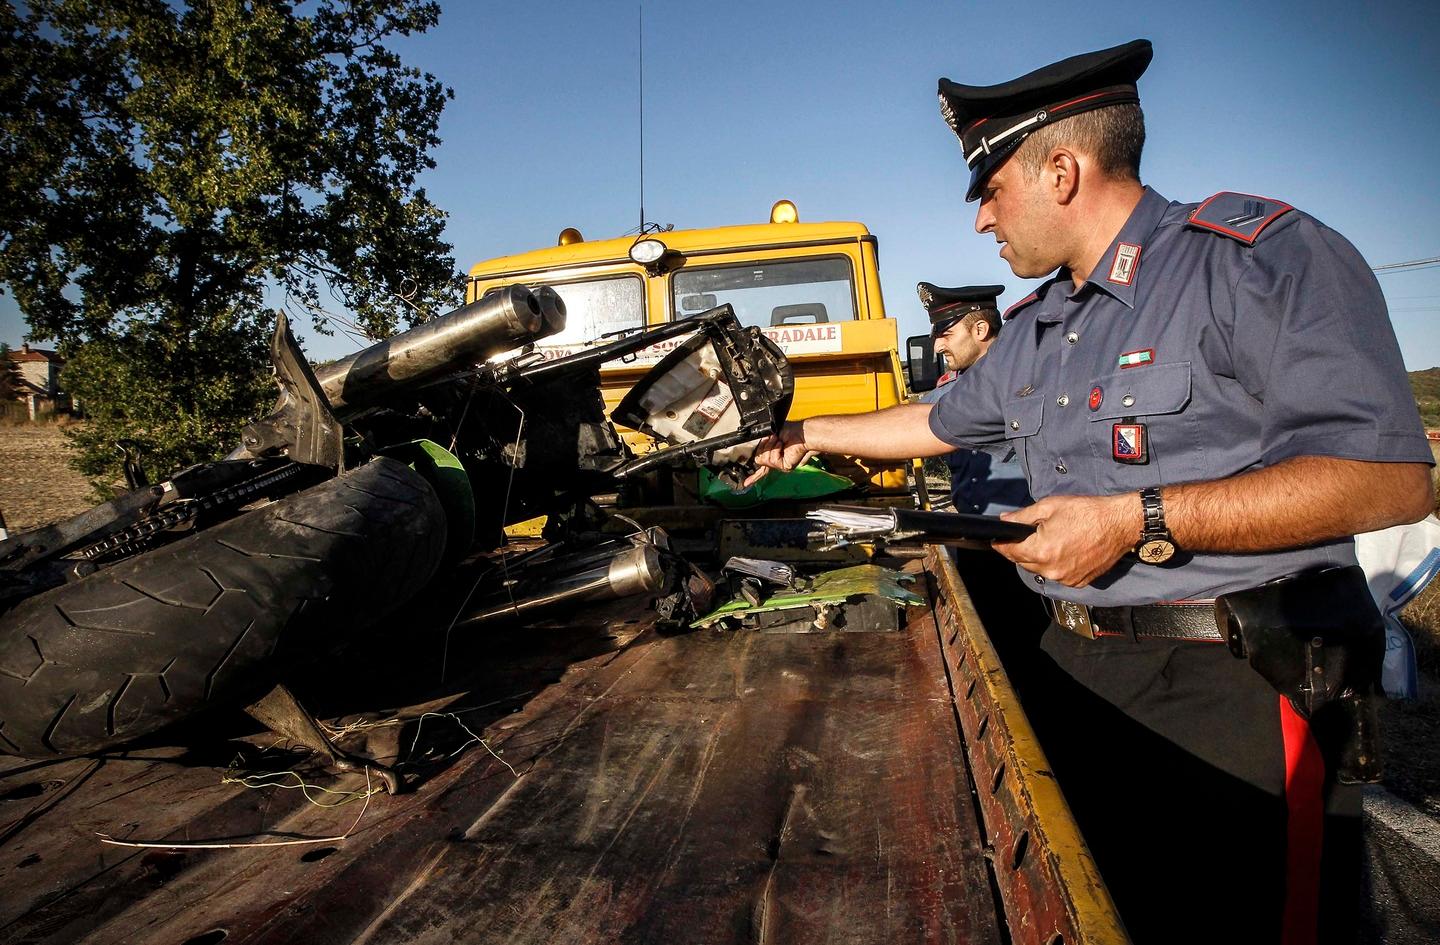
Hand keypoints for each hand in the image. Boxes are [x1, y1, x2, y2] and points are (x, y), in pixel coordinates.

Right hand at [743, 421, 812, 486]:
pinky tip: (782, 446)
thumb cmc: (791, 430)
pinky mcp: (785, 466)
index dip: (754, 477)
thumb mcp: (771, 434)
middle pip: (758, 459)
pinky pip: (772, 460)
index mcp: (774, 455)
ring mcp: (781, 465)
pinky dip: (775, 450)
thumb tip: (756, 450)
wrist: (801, 432)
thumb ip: (762, 444)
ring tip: (780, 442)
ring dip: (770, 446)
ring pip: (763, 459)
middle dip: (763, 446)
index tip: (746, 484)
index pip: (762, 469)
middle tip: (773, 439)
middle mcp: (778, 462)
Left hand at [992, 493, 1140, 587]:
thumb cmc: (1088, 512)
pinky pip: (1057, 575)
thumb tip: (1005, 521)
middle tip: (1027, 535)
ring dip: (1038, 558)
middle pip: (1023, 562)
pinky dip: (1055, 564)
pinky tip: (1064, 550)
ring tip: (1050, 540)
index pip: (1010, 552)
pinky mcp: (1078, 582)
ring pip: (1040, 570)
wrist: (1120, 524)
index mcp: (1042, 550)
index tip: (997, 540)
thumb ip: (1023, 516)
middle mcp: (1052, 569)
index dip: (1002, 545)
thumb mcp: (1050, 506)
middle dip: (1021, 549)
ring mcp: (1066, 578)